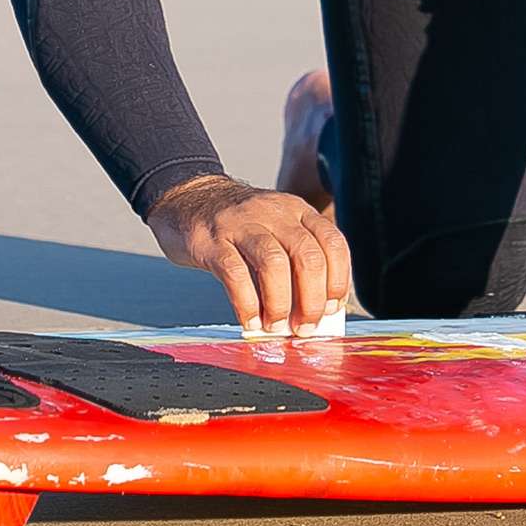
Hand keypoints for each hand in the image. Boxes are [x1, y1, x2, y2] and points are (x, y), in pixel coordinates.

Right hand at [145, 174, 351, 337]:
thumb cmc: (237, 226)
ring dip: (280, 303)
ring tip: (276, 326)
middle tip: (305, 327)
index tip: (332, 309)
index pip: (332, 242)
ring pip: (273, 263)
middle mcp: (273, 213)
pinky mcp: (211, 240)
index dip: (338, 280)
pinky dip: (246, 303)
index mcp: (296, 210)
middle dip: (312, 299)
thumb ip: (292, 264)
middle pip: (306, 255)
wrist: (187, 198)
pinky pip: (234, 274)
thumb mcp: (273, 231)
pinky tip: (249, 321)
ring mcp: (241, 224)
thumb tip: (309, 312)